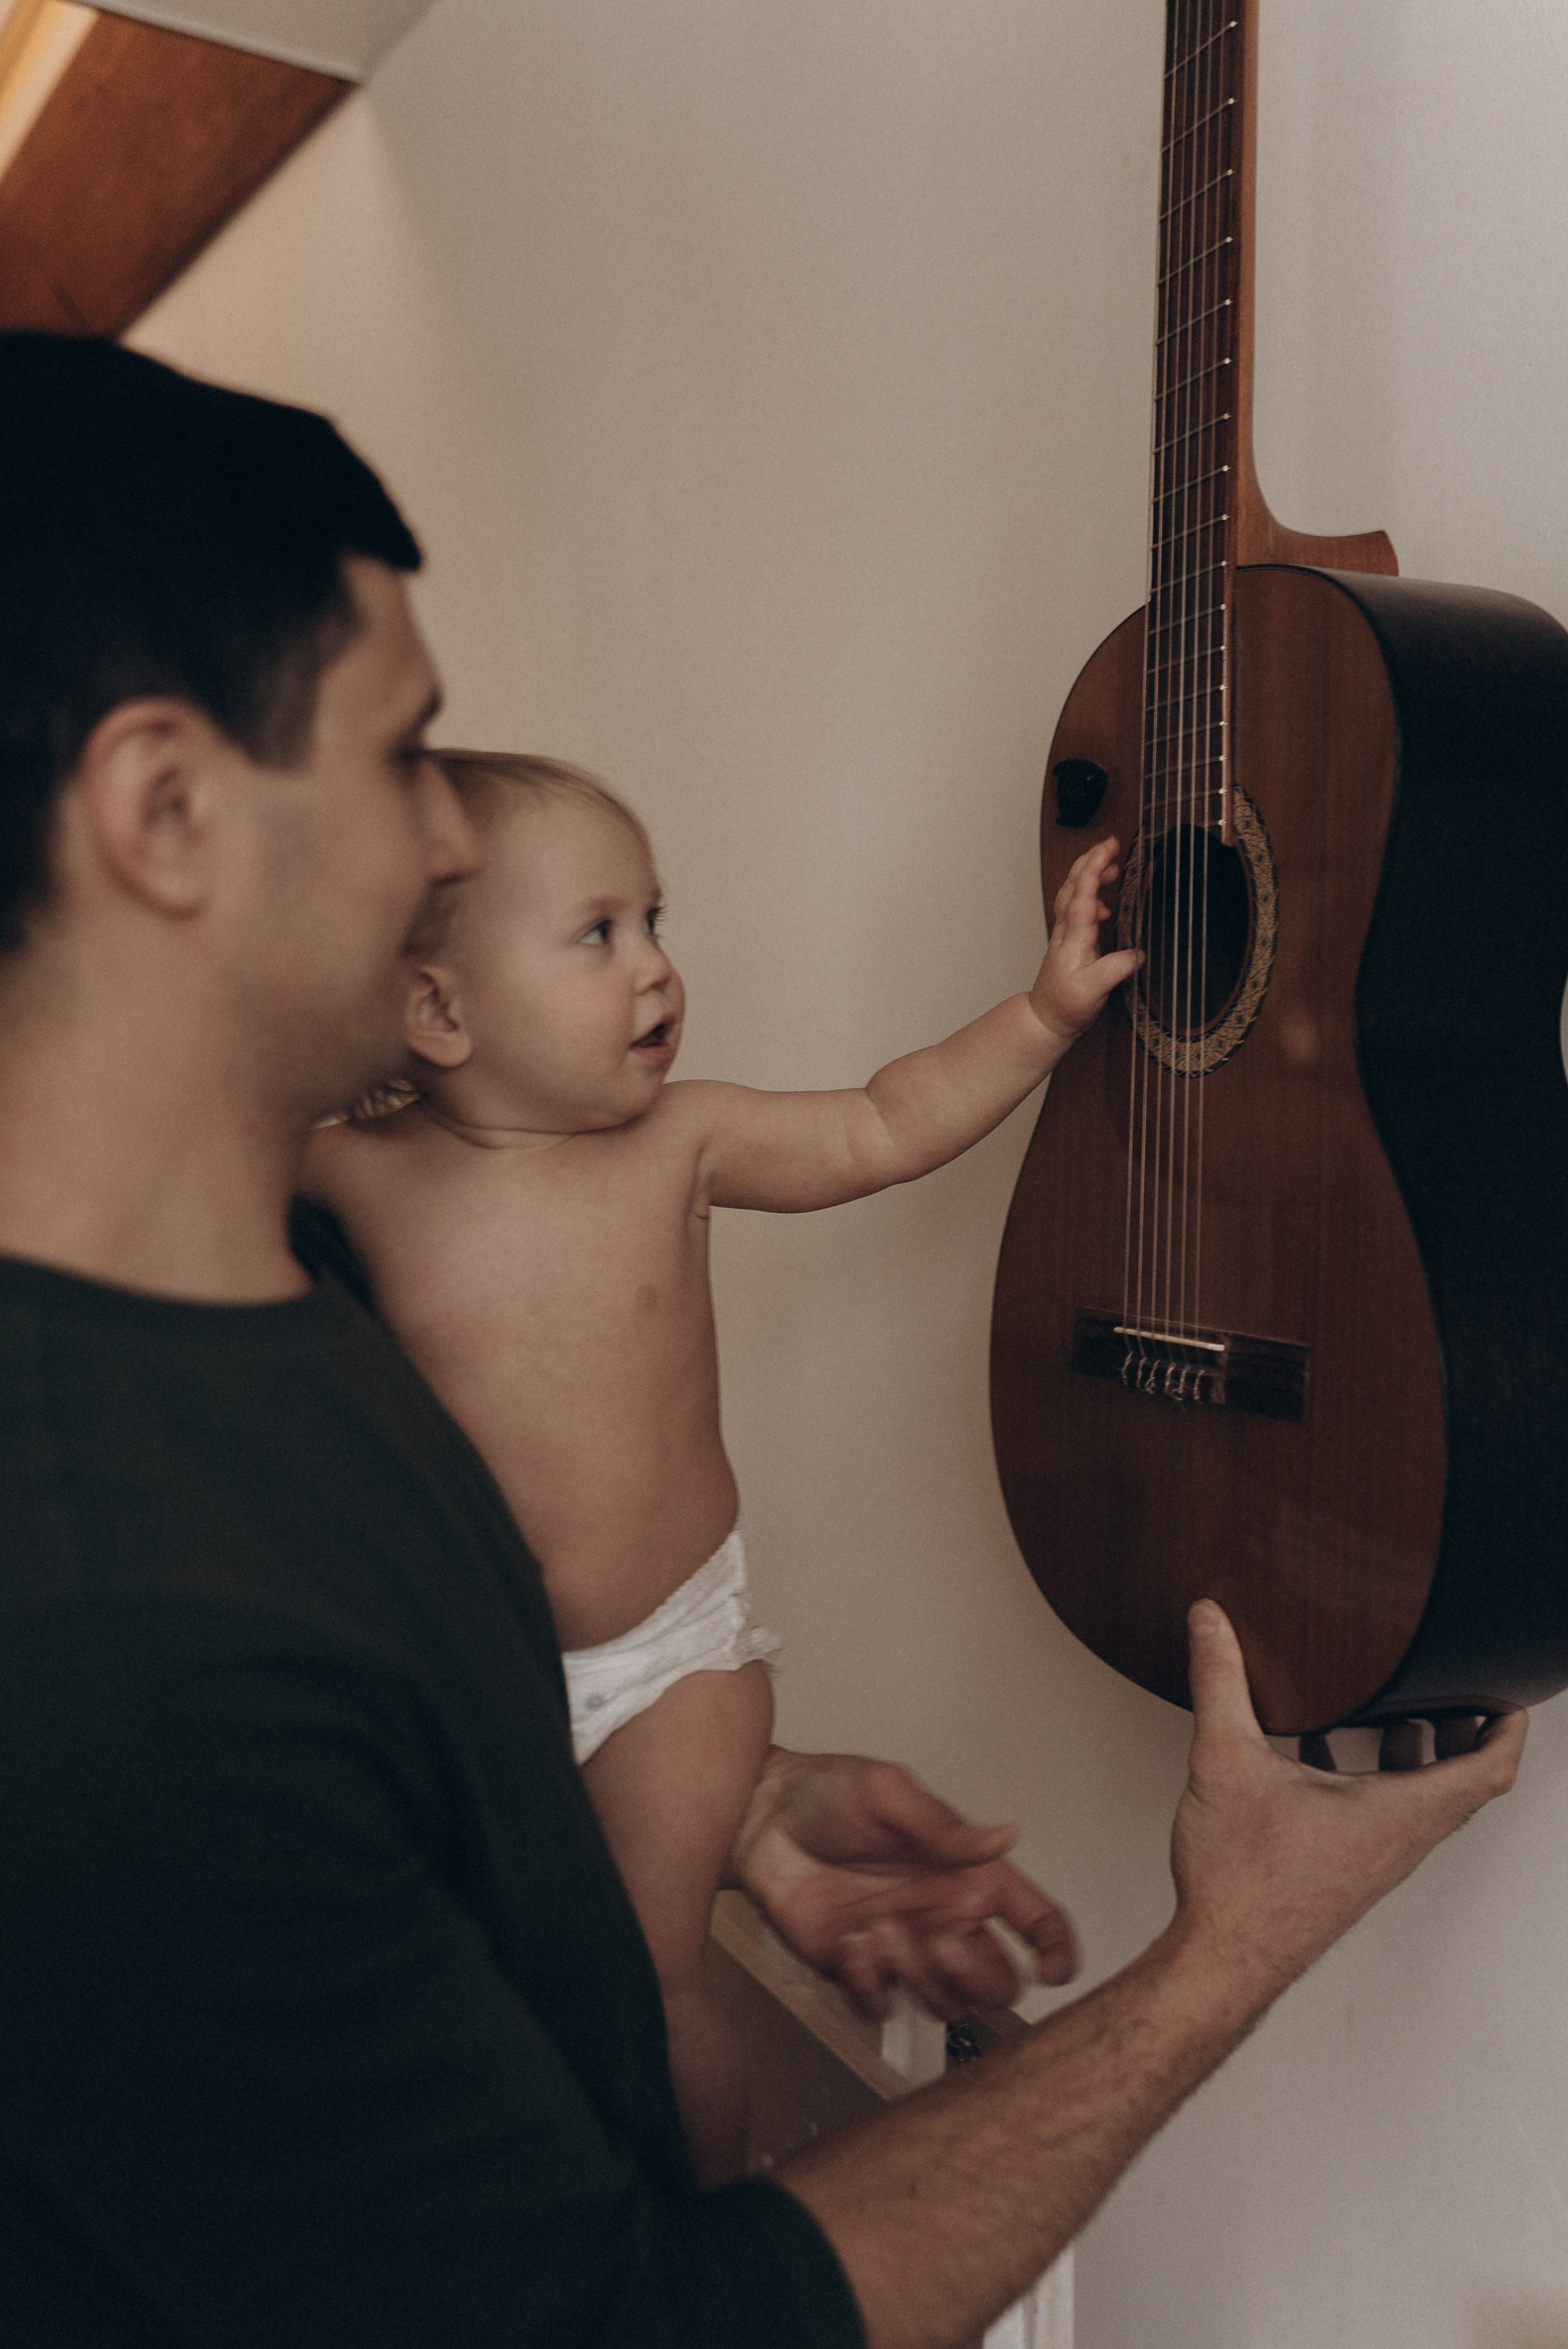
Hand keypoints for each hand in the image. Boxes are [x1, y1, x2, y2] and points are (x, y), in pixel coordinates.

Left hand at [730, 1747, 1078, 2021]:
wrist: (759, 1819)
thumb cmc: (826, 1793)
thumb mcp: (888, 1792)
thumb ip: (945, 1826)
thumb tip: (1004, 1836)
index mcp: (967, 1876)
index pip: (1037, 1921)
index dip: (1058, 1949)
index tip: (1053, 1970)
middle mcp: (944, 1916)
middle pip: (998, 1982)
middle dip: (977, 1974)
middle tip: (937, 1938)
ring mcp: (905, 1949)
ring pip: (946, 2004)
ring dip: (919, 1976)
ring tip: (879, 1929)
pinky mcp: (860, 1971)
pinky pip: (883, 2008)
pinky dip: (872, 1988)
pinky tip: (851, 1945)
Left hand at [1029, 836, 1142, 1048]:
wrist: (1045, 1018)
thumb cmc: (1064, 1005)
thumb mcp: (1093, 989)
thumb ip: (1115, 969)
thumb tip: (1137, 954)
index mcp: (1073, 935)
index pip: (1082, 891)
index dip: (1095, 866)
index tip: (1109, 847)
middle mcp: (1067, 929)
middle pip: (1073, 883)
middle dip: (1091, 859)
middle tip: (1110, 844)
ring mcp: (1067, 934)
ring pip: (1073, 893)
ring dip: (1090, 875)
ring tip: (1111, 867)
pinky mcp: (1071, 941)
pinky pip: (1077, 909)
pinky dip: (1090, 898)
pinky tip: (1105, 907)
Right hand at [1167, 1603, 1525, 1997]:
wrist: (1225, 1958)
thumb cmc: (1242, 1883)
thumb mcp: (1225, 1760)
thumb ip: (1219, 1680)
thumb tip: (1211, 1621)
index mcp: (1395, 1813)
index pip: (1487, 1771)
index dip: (1508, 1727)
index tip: (1506, 1692)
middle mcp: (1397, 1840)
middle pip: (1462, 1784)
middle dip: (1464, 1732)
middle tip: (1456, 1690)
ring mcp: (1375, 1860)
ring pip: (1423, 1803)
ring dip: (1420, 1758)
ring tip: (1397, 1714)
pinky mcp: (1347, 1870)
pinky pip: (1384, 1819)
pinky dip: (1376, 1781)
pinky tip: (1323, 1757)